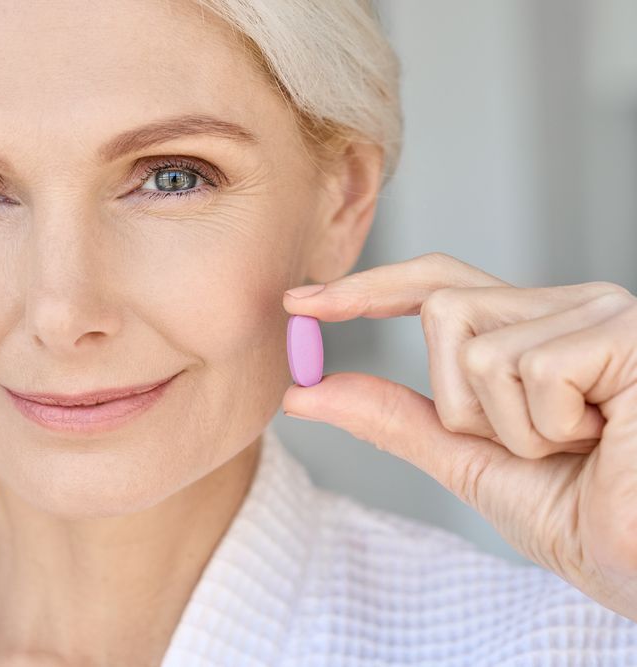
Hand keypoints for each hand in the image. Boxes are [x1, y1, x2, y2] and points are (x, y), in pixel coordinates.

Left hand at [281, 252, 636, 620]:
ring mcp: (599, 312)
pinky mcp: (624, 332)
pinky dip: (545, 429)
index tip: (300, 304)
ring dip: (509, 429)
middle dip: (461, 402)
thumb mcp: (468, 462)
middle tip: (535, 449)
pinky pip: (523, 369)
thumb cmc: (587, 518)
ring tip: (578, 450)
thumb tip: (307, 392)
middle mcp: (568, 306)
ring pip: (473, 347)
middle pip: (441, 308)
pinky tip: (605, 441)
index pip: (436, 285)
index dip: (366, 289)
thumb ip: (395, 418)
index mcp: (535, 330)